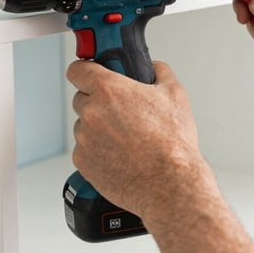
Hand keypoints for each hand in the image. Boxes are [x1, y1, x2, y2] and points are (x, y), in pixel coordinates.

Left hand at [67, 60, 207, 220]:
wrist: (169, 183)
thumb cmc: (172, 143)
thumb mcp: (175, 95)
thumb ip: (160, 72)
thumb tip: (154, 68)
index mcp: (109, 90)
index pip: (78, 70)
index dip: (84, 70)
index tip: (89, 74)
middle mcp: (92, 112)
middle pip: (81, 99)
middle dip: (97, 103)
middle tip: (120, 113)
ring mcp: (85, 139)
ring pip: (84, 126)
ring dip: (98, 129)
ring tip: (125, 139)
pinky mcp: (83, 162)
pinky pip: (85, 150)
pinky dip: (97, 151)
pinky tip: (120, 156)